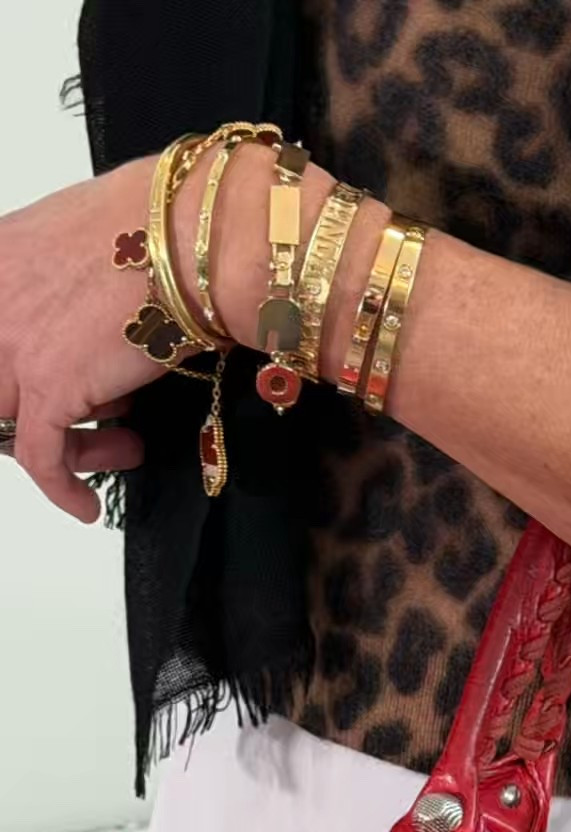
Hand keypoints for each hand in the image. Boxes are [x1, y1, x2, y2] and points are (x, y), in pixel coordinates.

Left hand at [0, 156, 159, 521]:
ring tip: (117, 450)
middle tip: (86, 426)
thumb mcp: (87, 243)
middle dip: (38, 416)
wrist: (194, 236)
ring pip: (9, 425)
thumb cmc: (162, 228)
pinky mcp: (47, 385)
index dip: (16, 384)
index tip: (49, 401)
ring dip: (65, 451)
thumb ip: (63, 285)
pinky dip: (63, 488)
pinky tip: (85, 505)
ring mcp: (13, 344)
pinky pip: (41, 459)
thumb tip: (83, 328)